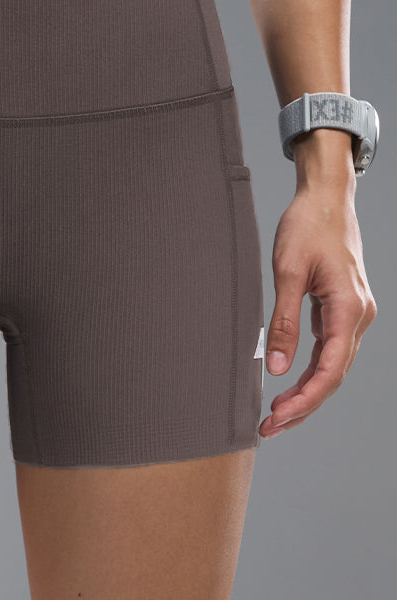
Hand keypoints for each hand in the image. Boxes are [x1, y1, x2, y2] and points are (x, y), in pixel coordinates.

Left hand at [259, 186, 375, 438]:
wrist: (325, 199)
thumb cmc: (307, 227)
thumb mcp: (287, 272)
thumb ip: (283, 322)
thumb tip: (277, 368)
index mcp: (350, 310)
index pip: (329, 370)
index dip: (304, 400)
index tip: (276, 418)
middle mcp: (359, 317)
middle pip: (333, 375)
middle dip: (302, 405)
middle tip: (268, 428)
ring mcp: (353, 314)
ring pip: (332, 365)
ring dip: (306, 391)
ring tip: (276, 415)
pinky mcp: (342, 309)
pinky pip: (328, 348)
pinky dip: (309, 369)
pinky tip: (289, 383)